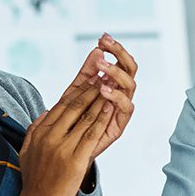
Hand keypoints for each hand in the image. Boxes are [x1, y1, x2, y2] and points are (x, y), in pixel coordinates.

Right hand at [17, 83, 114, 195]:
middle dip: (91, 88)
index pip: (62, 105)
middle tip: (104, 73)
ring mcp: (62, 147)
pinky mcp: (74, 160)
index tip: (90, 77)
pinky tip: (110, 107)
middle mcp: (50, 136)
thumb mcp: (28, 149)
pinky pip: (91, 134)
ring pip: (85, 117)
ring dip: (100, 98)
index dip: (78, 89)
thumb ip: (37, 129)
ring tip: (111, 85)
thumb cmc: (35, 178)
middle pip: (74, 106)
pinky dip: (102, 118)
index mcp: (40, 131)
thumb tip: (48, 112)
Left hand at [55, 34, 138, 161]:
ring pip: (131, 85)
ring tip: (102, 67)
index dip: (114, 49)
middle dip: (120, 54)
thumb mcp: (73, 93)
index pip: (119, 61)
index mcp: (111, 85)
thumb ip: (85, 73)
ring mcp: (120, 110)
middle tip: (106, 45)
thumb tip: (95, 50)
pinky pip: (126, 107)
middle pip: (130, 68)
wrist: (63, 157)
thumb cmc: (68, 125)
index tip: (101, 38)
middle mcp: (119, 95)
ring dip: (117, 73)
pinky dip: (116, 96)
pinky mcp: (119, 125)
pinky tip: (103, 89)